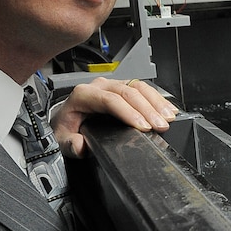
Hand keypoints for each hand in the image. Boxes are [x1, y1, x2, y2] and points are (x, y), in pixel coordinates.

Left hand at [52, 77, 177, 157]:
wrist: (66, 119)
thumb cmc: (66, 127)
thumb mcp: (62, 139)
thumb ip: (70, 144)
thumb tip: (81, 145)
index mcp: (83, 94)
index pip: (110, 100)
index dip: (129, 112)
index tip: (143, 127)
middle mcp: (99, 86)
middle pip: (128, 92)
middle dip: (148, 109)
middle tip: (161, 125)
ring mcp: (113, 85)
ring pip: (138, 87)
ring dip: (156, 102)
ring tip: (168, 118)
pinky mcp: (123, 88)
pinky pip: (143, 88)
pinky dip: (158, 99)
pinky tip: (168, 109)